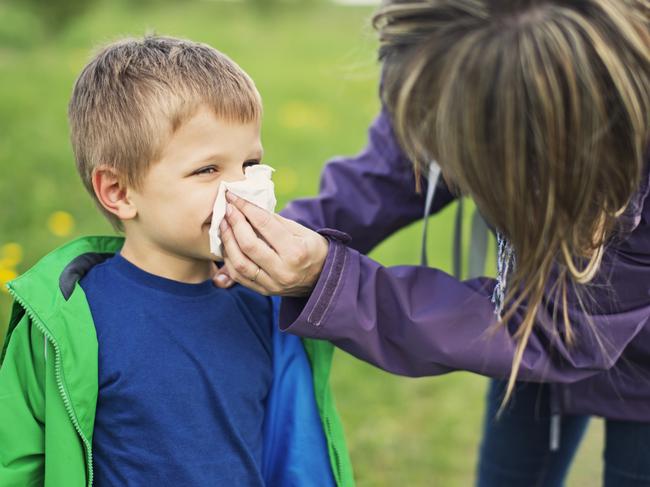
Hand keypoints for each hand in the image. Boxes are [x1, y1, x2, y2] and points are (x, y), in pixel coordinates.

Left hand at [213, 191, 328, 296]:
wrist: (322, 278)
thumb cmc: (311, 249)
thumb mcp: (300, 230)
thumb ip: (274, 221)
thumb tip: (248, 206)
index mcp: (296, 251)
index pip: (265, 224)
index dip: (246, 207)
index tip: (234, 196)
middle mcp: (283, 270)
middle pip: (249, 245)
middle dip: (234, 223)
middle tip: (227, 209)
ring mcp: (273, 284)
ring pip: (239, 264)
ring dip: (227, 242)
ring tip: (223, 226)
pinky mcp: (265, 291)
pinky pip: (239, 277)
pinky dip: (229, 260)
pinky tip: (227, 245)